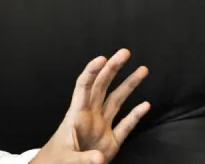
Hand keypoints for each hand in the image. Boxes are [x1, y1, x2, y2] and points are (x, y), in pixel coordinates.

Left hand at [33, 49, 149, 163]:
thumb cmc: (58, 159)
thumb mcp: (68, 159)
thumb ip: (83, 159)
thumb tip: (99, 159)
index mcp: (76, 115)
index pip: (84, 86)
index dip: (92, 71)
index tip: (102, 58)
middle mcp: (90, 115)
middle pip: (102, 86)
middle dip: (113, 69)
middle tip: (124, 52)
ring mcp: (102, 126)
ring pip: (117, 100)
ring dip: (129, 85)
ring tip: (142, 70)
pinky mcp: (111, 141)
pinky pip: (126, 124)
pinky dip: (136, 114)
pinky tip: (146, 104)